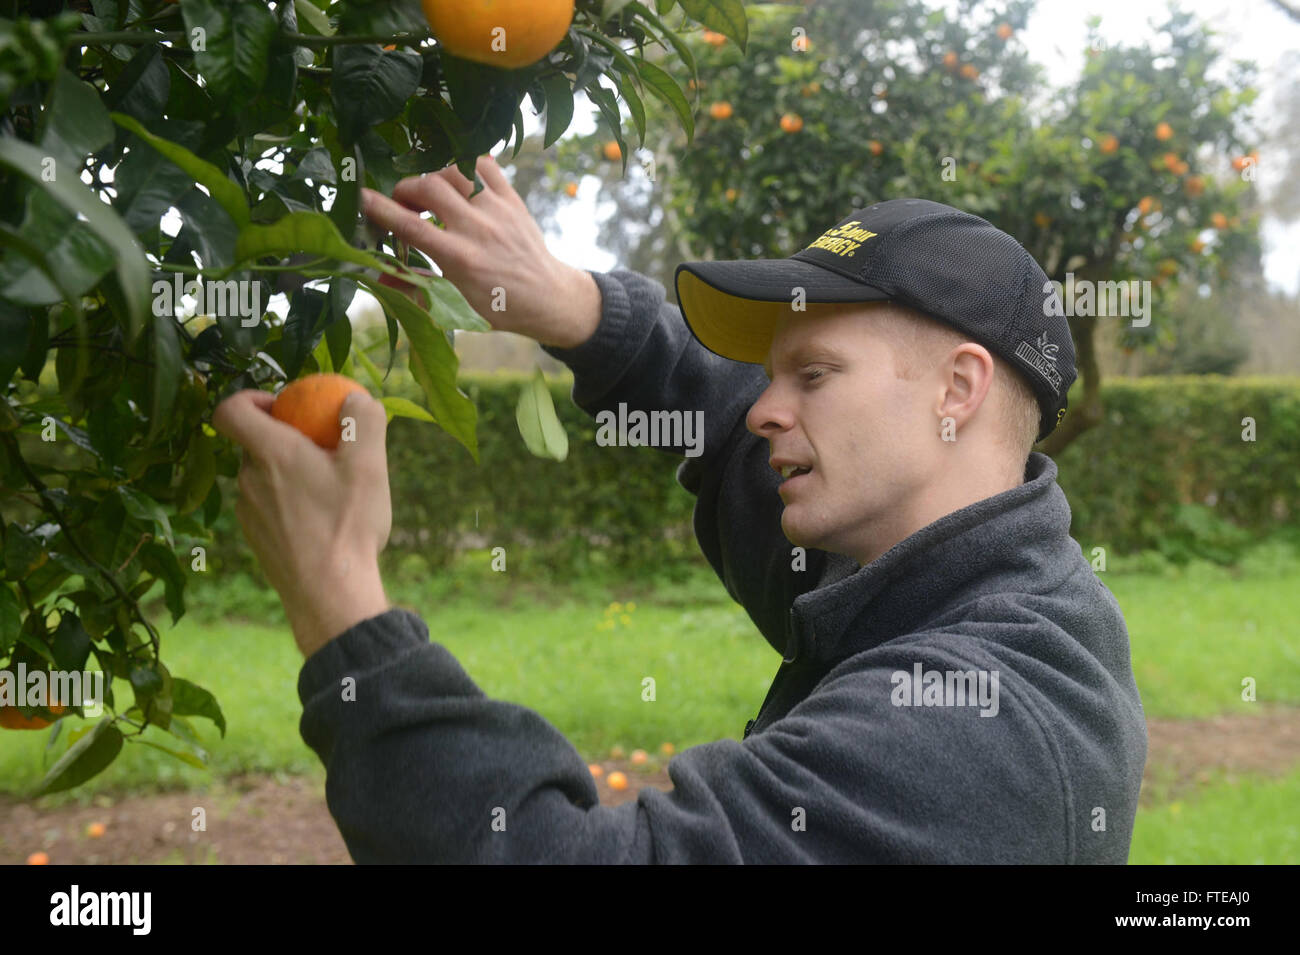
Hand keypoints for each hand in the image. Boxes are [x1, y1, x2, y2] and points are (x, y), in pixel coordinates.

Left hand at [211, 388, 391, 657]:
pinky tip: (322, 520)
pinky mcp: (256, 539)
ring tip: (328, 488)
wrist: (330, 594)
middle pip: (253, 443)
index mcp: (271, 454)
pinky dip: (288, 502)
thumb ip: (363, 420)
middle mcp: (249, 480)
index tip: (282, 406)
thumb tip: (354, 396)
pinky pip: (267, 507)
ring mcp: (248, 512)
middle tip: (322, 448)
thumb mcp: (370, 465)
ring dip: (288, 473)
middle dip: (283, 437)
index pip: (231, 409)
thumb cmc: (348, 525)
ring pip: (262, 477)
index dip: (250, 397)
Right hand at [360, 152, 602, 349]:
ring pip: (454, 169)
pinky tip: (454, 179)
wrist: (548, 297)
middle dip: (405, 189)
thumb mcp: (456, 307)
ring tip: (427, 193)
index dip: (382, 209)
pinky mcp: (513, 198)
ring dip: (432, 174)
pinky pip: (484, 163)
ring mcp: (498, 209)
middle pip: (429, 188)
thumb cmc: (498, 307)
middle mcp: (479, 229)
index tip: (361, 198)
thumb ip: (416, 289)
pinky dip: (463, 163)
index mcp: (461, 259)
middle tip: (401, 204)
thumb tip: (377, 280)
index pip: (412, 226)